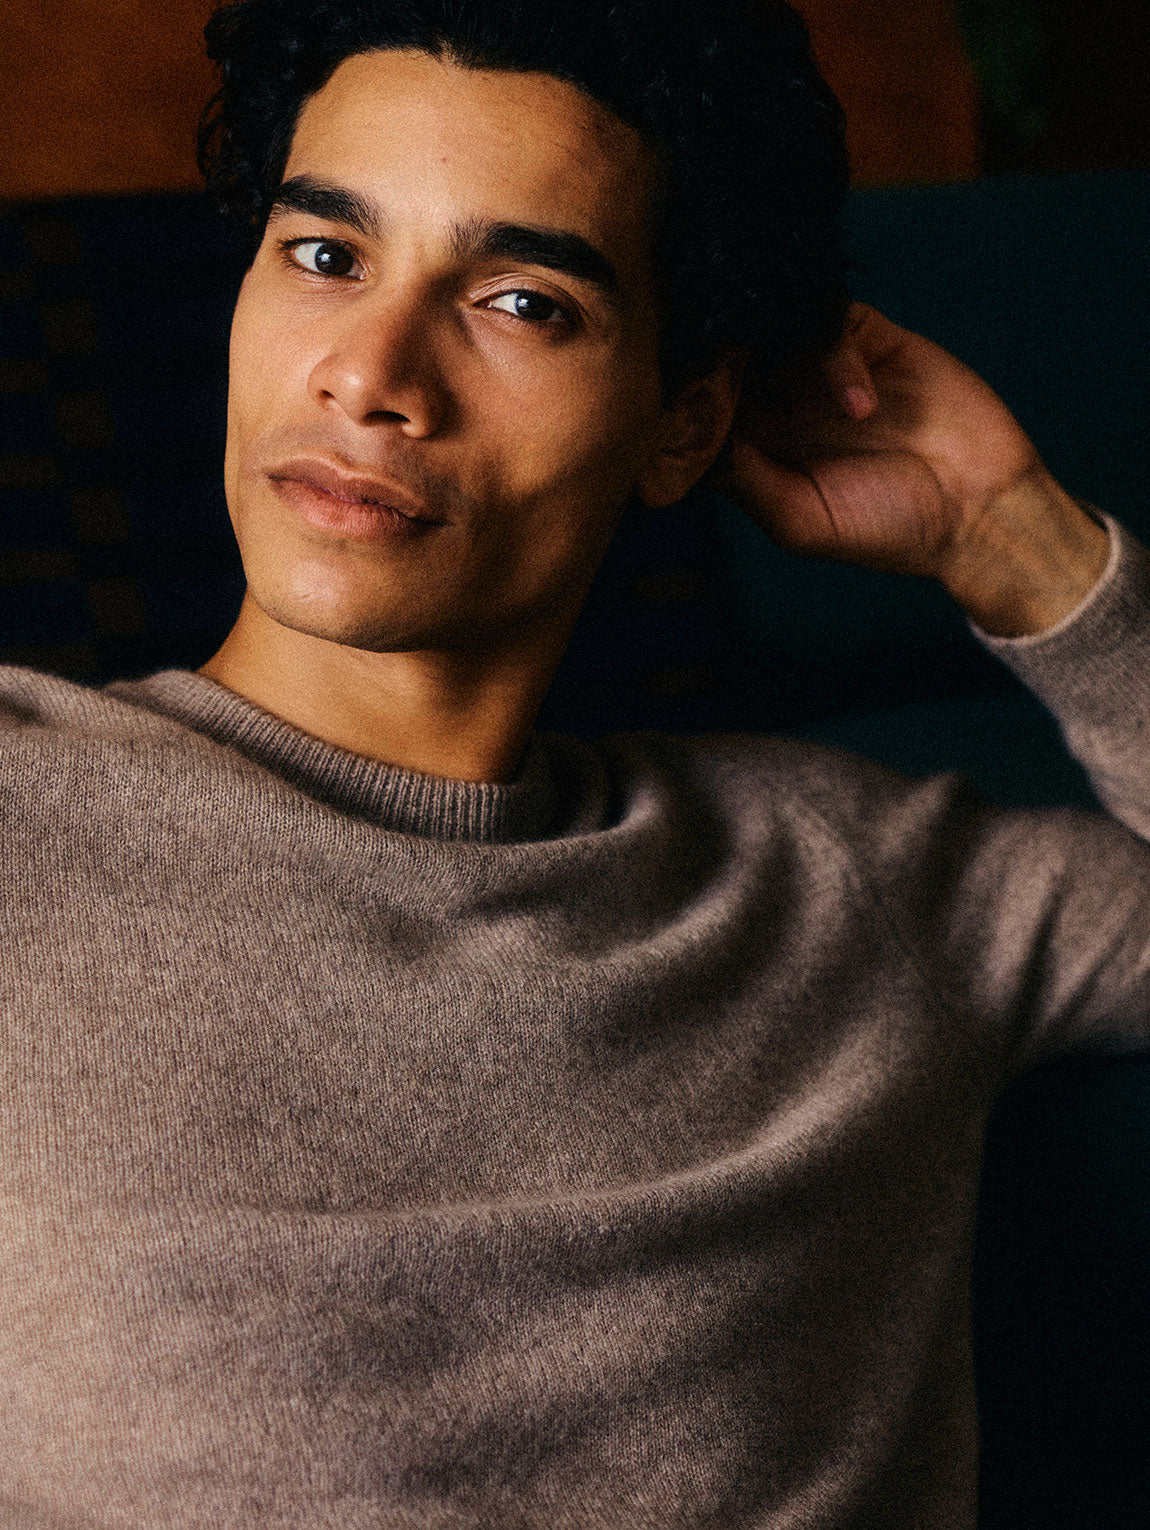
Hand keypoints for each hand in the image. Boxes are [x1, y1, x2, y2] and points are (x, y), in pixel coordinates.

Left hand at [714, 303, 1109, 634]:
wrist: (976, 510)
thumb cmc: (886, 529)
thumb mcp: (800, 521)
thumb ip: (746, 482)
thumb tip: (700, 438)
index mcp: (757, 445)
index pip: (704, 407)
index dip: (689, 399)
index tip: (686, 403)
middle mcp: (783, 402)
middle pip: (731, 356)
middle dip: (720, 357)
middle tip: (723, 369)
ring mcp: (825, 368)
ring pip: (775, 326)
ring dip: (772, 346)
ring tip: (786, 386)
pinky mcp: (873, 340)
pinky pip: (835, 320)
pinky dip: (838, 356)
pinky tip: (863, 407)